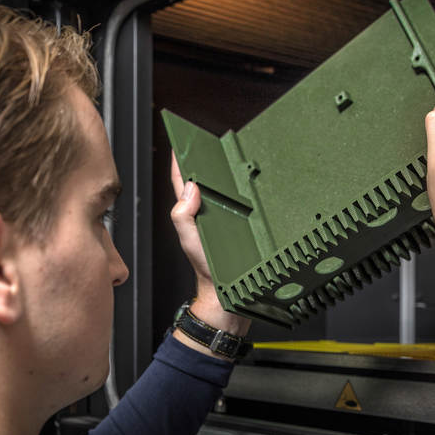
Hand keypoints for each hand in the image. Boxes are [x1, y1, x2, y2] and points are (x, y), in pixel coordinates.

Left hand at [169, 152, 249, 357]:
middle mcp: (210, 213)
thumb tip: (190, 188)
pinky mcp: (245, 224)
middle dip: (207, 159)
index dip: (180, 160)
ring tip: (232, 155)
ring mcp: (228, 218)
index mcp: (193, 213)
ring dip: (230, 174)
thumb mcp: (191, 241)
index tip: (181, 140)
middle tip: (210, 139)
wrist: (230, 295)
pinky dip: (248, 192)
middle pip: (207, 180)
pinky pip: (246, 203)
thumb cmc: (209, 270)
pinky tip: (254, 183)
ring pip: (228, 190)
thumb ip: (184, 216)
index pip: (182, 181)